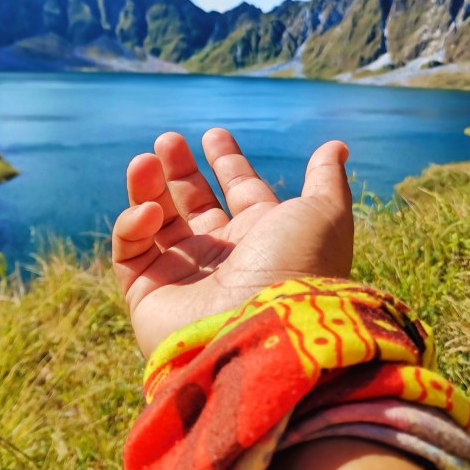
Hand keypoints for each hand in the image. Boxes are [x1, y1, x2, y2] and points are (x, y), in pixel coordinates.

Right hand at [112, 127, 353, 356]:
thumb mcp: (324, 213)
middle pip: (194, 204)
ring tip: (144, 160)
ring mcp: (184, 278)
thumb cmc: (298, 268)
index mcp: (264, 237)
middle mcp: (224, 258)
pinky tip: (149, 212)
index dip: (228, 162)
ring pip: (157, 223)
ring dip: (147, 187)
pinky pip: (132, 252)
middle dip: (179, 170)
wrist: (261, 335)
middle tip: (167, 140)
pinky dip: (132, 226)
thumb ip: (326, 178)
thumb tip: (337, 145)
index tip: (212, 135)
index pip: (241, 191)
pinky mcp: (148, 297)